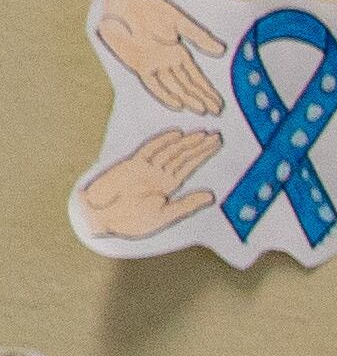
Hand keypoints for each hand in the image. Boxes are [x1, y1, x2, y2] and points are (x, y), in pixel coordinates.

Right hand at [77, 127, 222, 242]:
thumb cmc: (131, 220)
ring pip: (169, 152)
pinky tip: (176, 134)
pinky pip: (149, 150)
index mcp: (167, 186)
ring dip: (185, 143)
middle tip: (216, 136)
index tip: (216, 144)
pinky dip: (162, 142)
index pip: (188, 166)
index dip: (202, 155)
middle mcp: (158, 174)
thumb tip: (211, 196)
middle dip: (198, 146)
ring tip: (202, 135)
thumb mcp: (165, 215)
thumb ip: (187, 204)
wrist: (101, 217)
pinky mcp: (131, 165)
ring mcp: (145, 168)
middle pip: (182, 156)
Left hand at [93, 0, 228, 116]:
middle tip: (217, 111)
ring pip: (175, 87)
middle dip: (203, 98)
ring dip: (188, 99)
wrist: (121, 4)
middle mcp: (168, 62)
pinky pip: (153, 84)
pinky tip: (177, 105)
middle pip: (188, 85)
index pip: (197, 77)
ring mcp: (154, 65)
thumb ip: (198, 36)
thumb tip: (221, 50)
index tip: (219, 102)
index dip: (208, 90)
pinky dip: (165, 95)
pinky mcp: (139, 65)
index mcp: (179, 52)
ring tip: (202, 109)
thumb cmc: (148, 8)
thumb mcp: (178, 20)